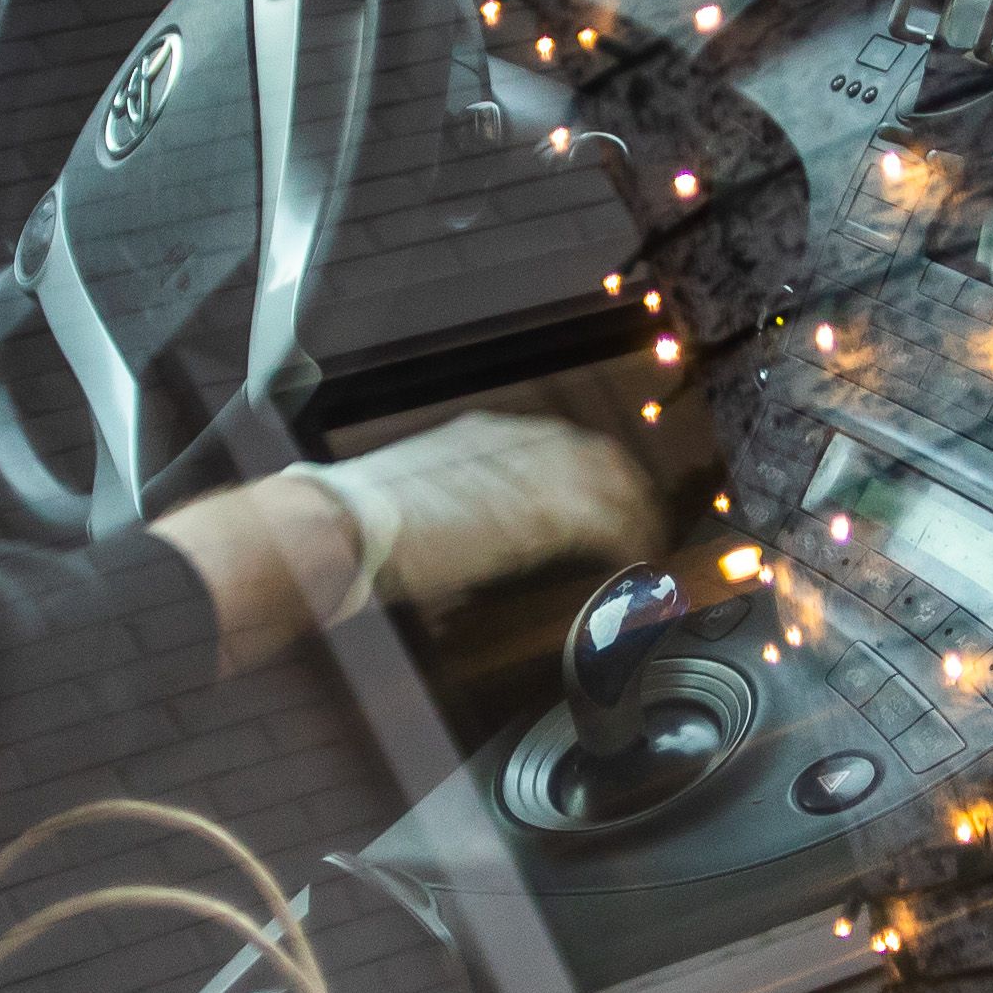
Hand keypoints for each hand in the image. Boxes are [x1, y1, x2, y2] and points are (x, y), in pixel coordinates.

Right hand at [316, 408, 660, 613]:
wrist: (346, 522)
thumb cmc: (365, 518)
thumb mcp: (420, 490)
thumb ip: (457, 497)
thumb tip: (470, 524)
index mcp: (483, 434)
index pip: (558, 442)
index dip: (590, 471)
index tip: (604, 495)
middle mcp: (513, 443)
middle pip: (595, 455)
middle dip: (626, 488)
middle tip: (642, 520)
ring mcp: (527, 474)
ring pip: (609, 482)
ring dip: (634, 513)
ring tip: (646, 542)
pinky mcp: (537, 513)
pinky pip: (603, 521)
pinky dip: (625, 539)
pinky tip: (632, 558)